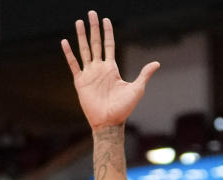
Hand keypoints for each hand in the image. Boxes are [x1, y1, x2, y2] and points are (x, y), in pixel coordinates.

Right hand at [61, 10, 159, 130]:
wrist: (109, 122)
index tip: (106, 20)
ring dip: (81, 36)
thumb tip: (157, 63)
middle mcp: (99, 68)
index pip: (108, 45)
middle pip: (95, 43)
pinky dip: (69, 54)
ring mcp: (89, 74)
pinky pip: (74, 65)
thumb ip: (144, 74)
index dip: (107, 32)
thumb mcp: (137, 89)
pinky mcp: (80, 82)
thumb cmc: (123, 108)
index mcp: (112, 68)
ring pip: (84, 50)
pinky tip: (65, 42)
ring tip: (78, 22)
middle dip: (93, 28)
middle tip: (91, 13)